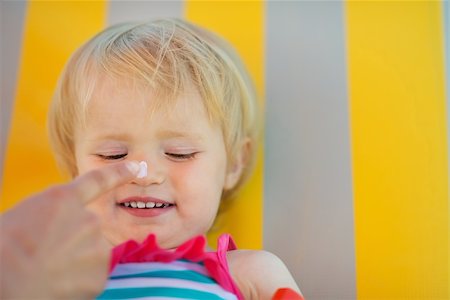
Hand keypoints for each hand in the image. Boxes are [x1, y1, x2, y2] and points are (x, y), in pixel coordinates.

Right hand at [0, 161, 139, 299]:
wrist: (6, 283)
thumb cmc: (4, 248)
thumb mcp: (23, 217)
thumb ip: (52, 216)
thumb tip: (59, 227)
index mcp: (62, 200)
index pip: (98, 181)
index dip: (119, 173)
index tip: (137, 167)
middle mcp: (88, 219)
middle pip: (88, 228)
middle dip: (73, 240)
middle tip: (46, 254)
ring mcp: (96, 246)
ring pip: (90, 254)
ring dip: (75, 261)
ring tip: (48, 270)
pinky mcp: (99, 275)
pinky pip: (90, 276)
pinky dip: (77, 282)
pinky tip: (57, 284)